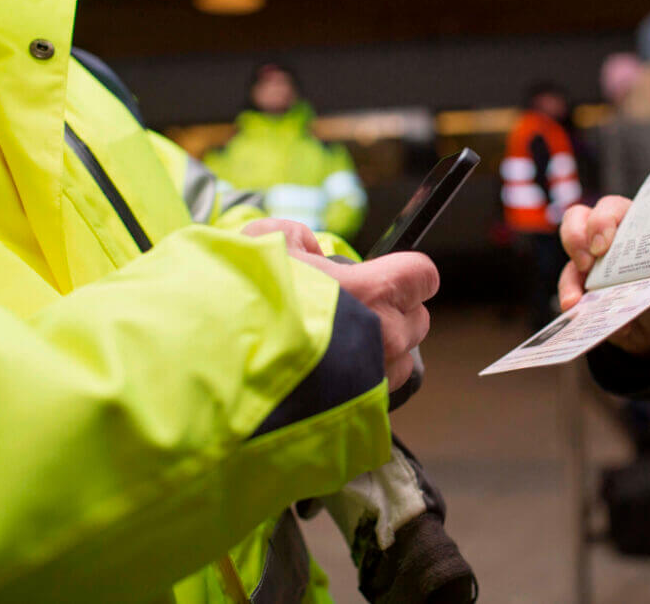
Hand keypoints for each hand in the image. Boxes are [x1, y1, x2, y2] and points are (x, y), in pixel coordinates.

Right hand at [242, 219, 437, 389]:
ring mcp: (379, 377)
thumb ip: (294, 238)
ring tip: (344, 347)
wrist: (226, 371)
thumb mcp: (264, 245)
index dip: (409, 274)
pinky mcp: (364, 411)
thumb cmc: (248, 305)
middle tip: (358, 310)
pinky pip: (381, 392)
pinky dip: (365, 382)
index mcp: (375, 290)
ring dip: (385, 351)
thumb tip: (306, 248)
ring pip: (403, 359)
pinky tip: (332, 377)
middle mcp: (387, 334)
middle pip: (417, 319)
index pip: (423, 275)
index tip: (394, 275)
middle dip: (395, 312)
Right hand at [558, 196, 649, 357]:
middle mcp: (607, 234)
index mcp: (634, 224)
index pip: (612, 208)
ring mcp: (590, 257)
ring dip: (569, 276)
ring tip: (575, 301)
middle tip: (586, 264)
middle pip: (578, 218)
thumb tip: (637, 293)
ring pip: (568, 251)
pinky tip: (575, 311)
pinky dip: (569, 298)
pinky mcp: (579, 282)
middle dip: (576, 238)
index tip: (602, 247)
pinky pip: (567, 285)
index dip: (602, 222)